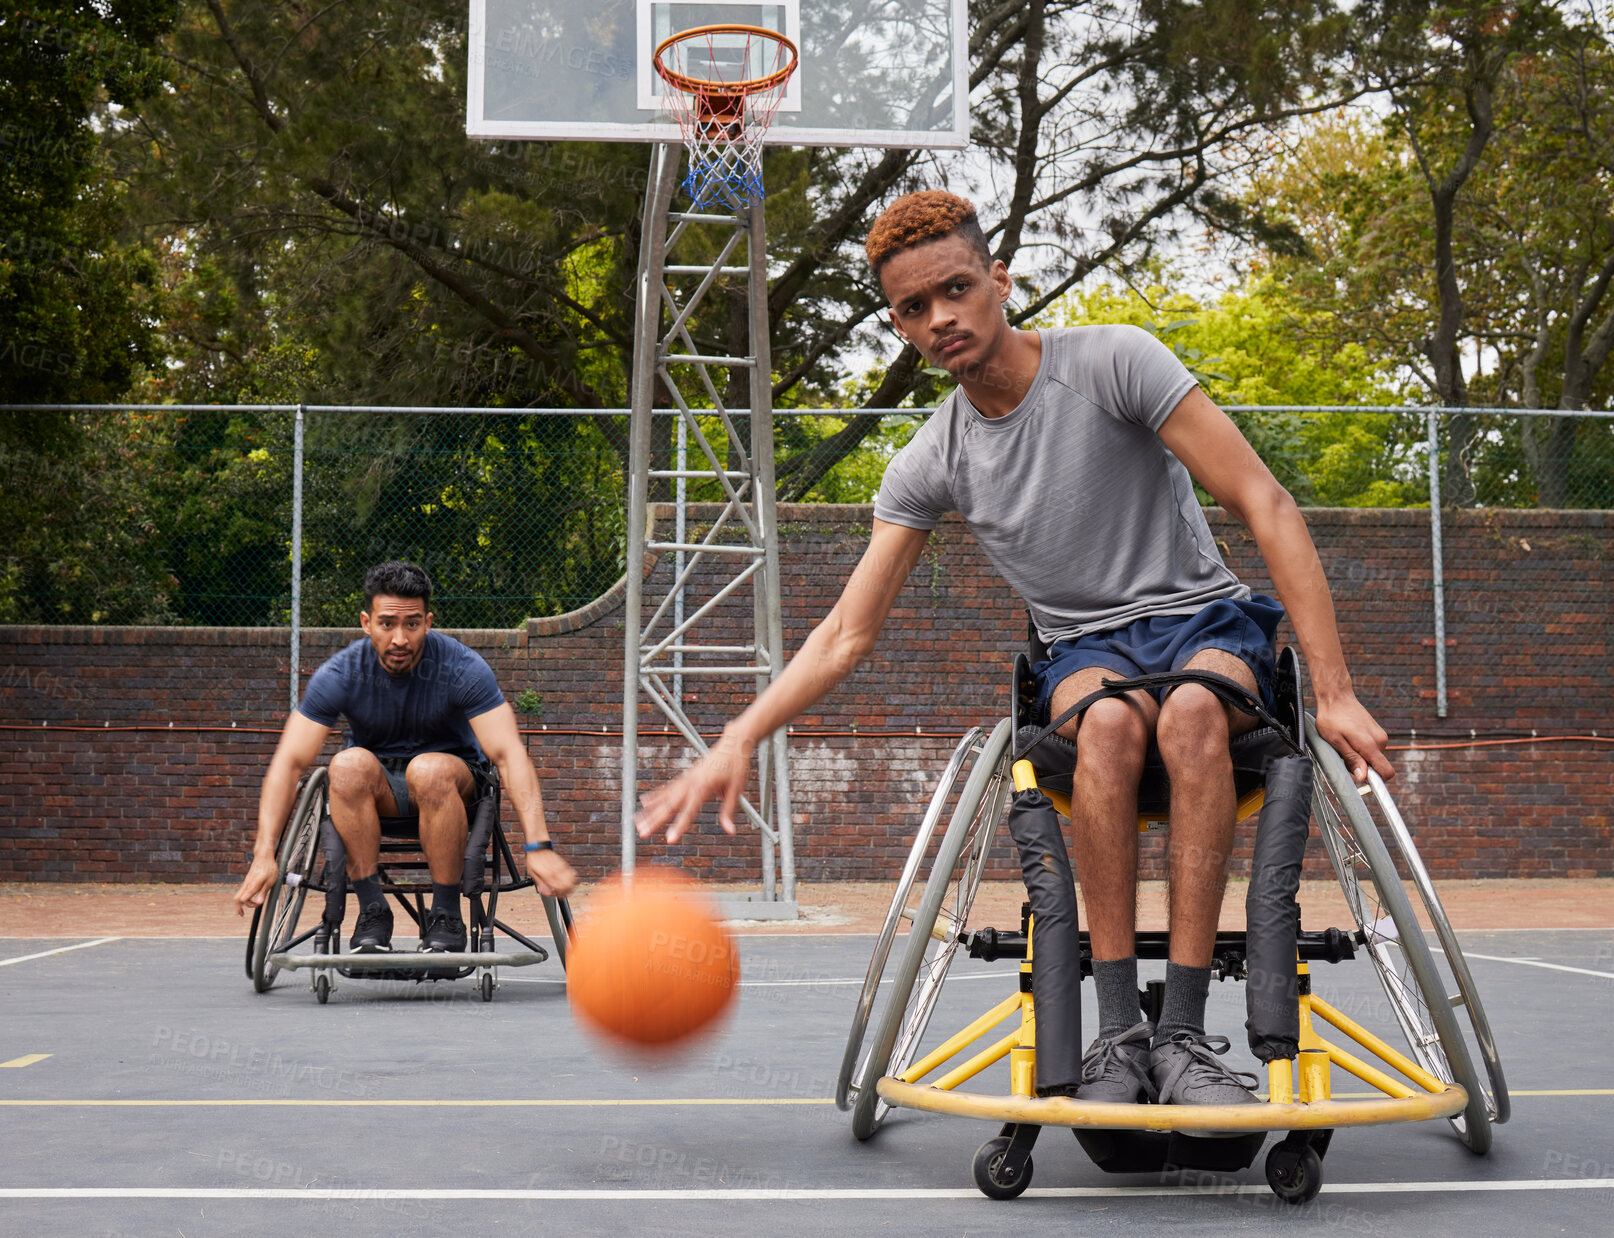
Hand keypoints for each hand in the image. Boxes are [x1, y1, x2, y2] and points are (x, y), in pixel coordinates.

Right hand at [233, 854, 279, 916]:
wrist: (264, 856)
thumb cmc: (268, 868)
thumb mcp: (270, 881)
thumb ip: (263, 893)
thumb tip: (259, 903)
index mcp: (252, 885)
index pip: (243, 899)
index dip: (248, 905)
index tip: (255, 906)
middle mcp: (247, 884)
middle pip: (237, 898)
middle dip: (238, 907)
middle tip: (241, 914)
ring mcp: (246, 882)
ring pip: (239, 894)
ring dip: (243, 902)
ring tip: (249, 905)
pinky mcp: (248, 880)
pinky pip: (243, 890)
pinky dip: (245, 896)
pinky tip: (250, 897)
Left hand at [528, 848, 577, 898]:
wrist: (539, 848)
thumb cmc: (534, 860)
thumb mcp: (533, 874)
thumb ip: (541, 884)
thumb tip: (547, 892)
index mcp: (548, 874)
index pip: (559, 888)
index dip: (559, 894)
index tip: (556, 895)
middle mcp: (557, 871)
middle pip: (568, 885)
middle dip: (566, 892)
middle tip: (560, 893)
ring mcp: (562, 867)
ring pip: (572, 880)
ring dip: (571, 886)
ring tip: (565, 888)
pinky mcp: (564, 864)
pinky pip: (573, 873)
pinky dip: (573, 879)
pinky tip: (568, 881)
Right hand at [634, 732, 753, 843]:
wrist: (733, 743)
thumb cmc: (736, 765)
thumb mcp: (737, 789)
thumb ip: (729, 811)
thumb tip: (731, 832)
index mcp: (704, 786)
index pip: (689, 811)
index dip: (679, 826)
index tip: (669, 840)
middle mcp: (691, 782)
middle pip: (670, 805)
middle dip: (655, 821)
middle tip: (642, 834)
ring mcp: (686, 779)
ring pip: (664, 797)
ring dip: (650, 810)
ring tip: (636, 822)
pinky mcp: (686, 776)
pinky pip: (668, 788)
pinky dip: (655, 796)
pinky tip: (644, 803)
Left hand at [1315, 693, 1393, 783]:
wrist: (1337, 697)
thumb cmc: (1332, 718)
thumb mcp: (1336, 741)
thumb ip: (1351, 759)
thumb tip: (1362, 777)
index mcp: (1371, 745)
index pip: (1386, 772)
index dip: (1377, 782)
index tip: (1364, 783)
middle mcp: (1380, 740)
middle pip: (1376, 766)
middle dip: (1361, 767)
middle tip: (1342, 754)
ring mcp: (1380, 735)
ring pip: (1373, 757)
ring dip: (1359, 757)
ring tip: (1344, 744)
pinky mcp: (1377, 732)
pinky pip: (1371, 749)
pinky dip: (1361, 749)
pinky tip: (1349, 739)